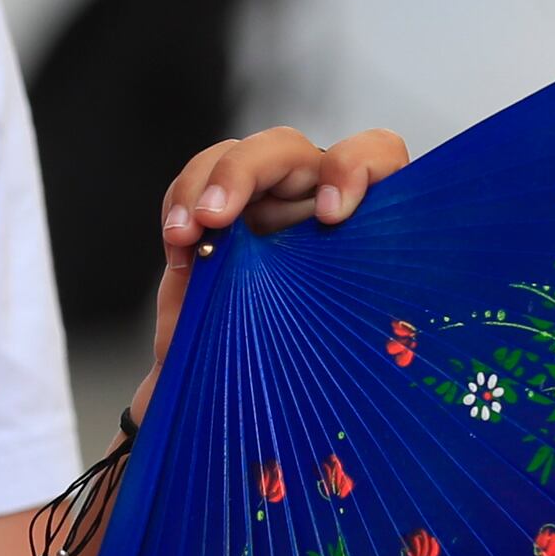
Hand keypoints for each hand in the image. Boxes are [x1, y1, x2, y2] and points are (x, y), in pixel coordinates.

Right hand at [129, 127, 410, 422]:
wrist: (249, 405)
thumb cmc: (312, 381)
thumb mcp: (338, 355)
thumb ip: (342, 328)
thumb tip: (348, 331)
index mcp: (365, 230)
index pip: (376, 158)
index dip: (356, 168)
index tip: (330, 216)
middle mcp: (316, 207)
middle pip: (287, 150)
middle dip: (245, 170)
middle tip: (216, 217)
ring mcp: (266, 210)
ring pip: (236, 158)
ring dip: (203, 184)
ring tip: (185, 233)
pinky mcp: (222, 222)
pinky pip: (197, 184)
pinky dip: (180, 204)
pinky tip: (178, 242)